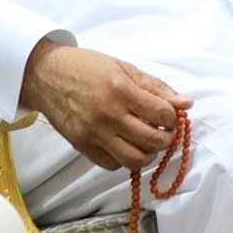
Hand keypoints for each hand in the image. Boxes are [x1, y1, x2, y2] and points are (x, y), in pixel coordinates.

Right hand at [21, 41, 192, 171]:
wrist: (46, 75)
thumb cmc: (87, 67)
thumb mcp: (125, 68)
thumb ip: (157, 87)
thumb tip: (186, 103)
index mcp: (121, 91)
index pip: (162, 114)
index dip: (173, 117)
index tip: (169, 114)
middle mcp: (108, 116)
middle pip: (152, 141)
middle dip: (166, 138)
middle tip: (163, 130)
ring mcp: (93, 134)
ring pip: (134, 160)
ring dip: (148, 153)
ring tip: (147, 141)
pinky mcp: (81, 147)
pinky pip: (111, 165)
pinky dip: (124, 159)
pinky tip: (125, 144)